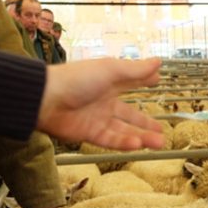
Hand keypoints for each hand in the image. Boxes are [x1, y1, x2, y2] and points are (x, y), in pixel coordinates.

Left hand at [37, 57, 165, 150]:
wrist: (46, 99)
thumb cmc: (77, 79)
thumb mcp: (111, 70)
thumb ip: (136, 70)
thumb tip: (158, 63)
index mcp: (108, 82)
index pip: (130, 82)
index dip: (143, 82)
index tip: (157, 80)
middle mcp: (104, 102)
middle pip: (129, 115)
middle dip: (145, 124)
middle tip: (161, 131)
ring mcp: (97, 119)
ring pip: (124, 131)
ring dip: (142, 137)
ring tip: (159, 143)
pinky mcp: (89, 134)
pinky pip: (111, 140)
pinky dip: (125, 143)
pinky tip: (138, 144)